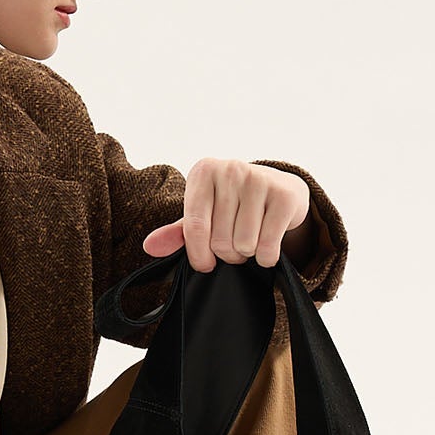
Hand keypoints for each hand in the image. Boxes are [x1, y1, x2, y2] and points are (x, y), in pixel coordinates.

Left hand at [141, 159, 312, 271]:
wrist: (279, 188)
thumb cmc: (232, 204)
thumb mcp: (203, 213)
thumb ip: (177, 233)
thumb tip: (149, 247)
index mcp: (203, 171)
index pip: (195, 228)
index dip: (199, 256)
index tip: (205, 265)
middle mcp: (230, 170)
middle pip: (221, 240)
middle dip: (227, 254)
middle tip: (234, 244)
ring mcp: (259, 179)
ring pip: (245, 245)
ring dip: (247, 254)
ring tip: (250, 240)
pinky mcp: (284, 195)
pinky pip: (268, 246)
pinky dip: (266, 257)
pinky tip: (267, 245)